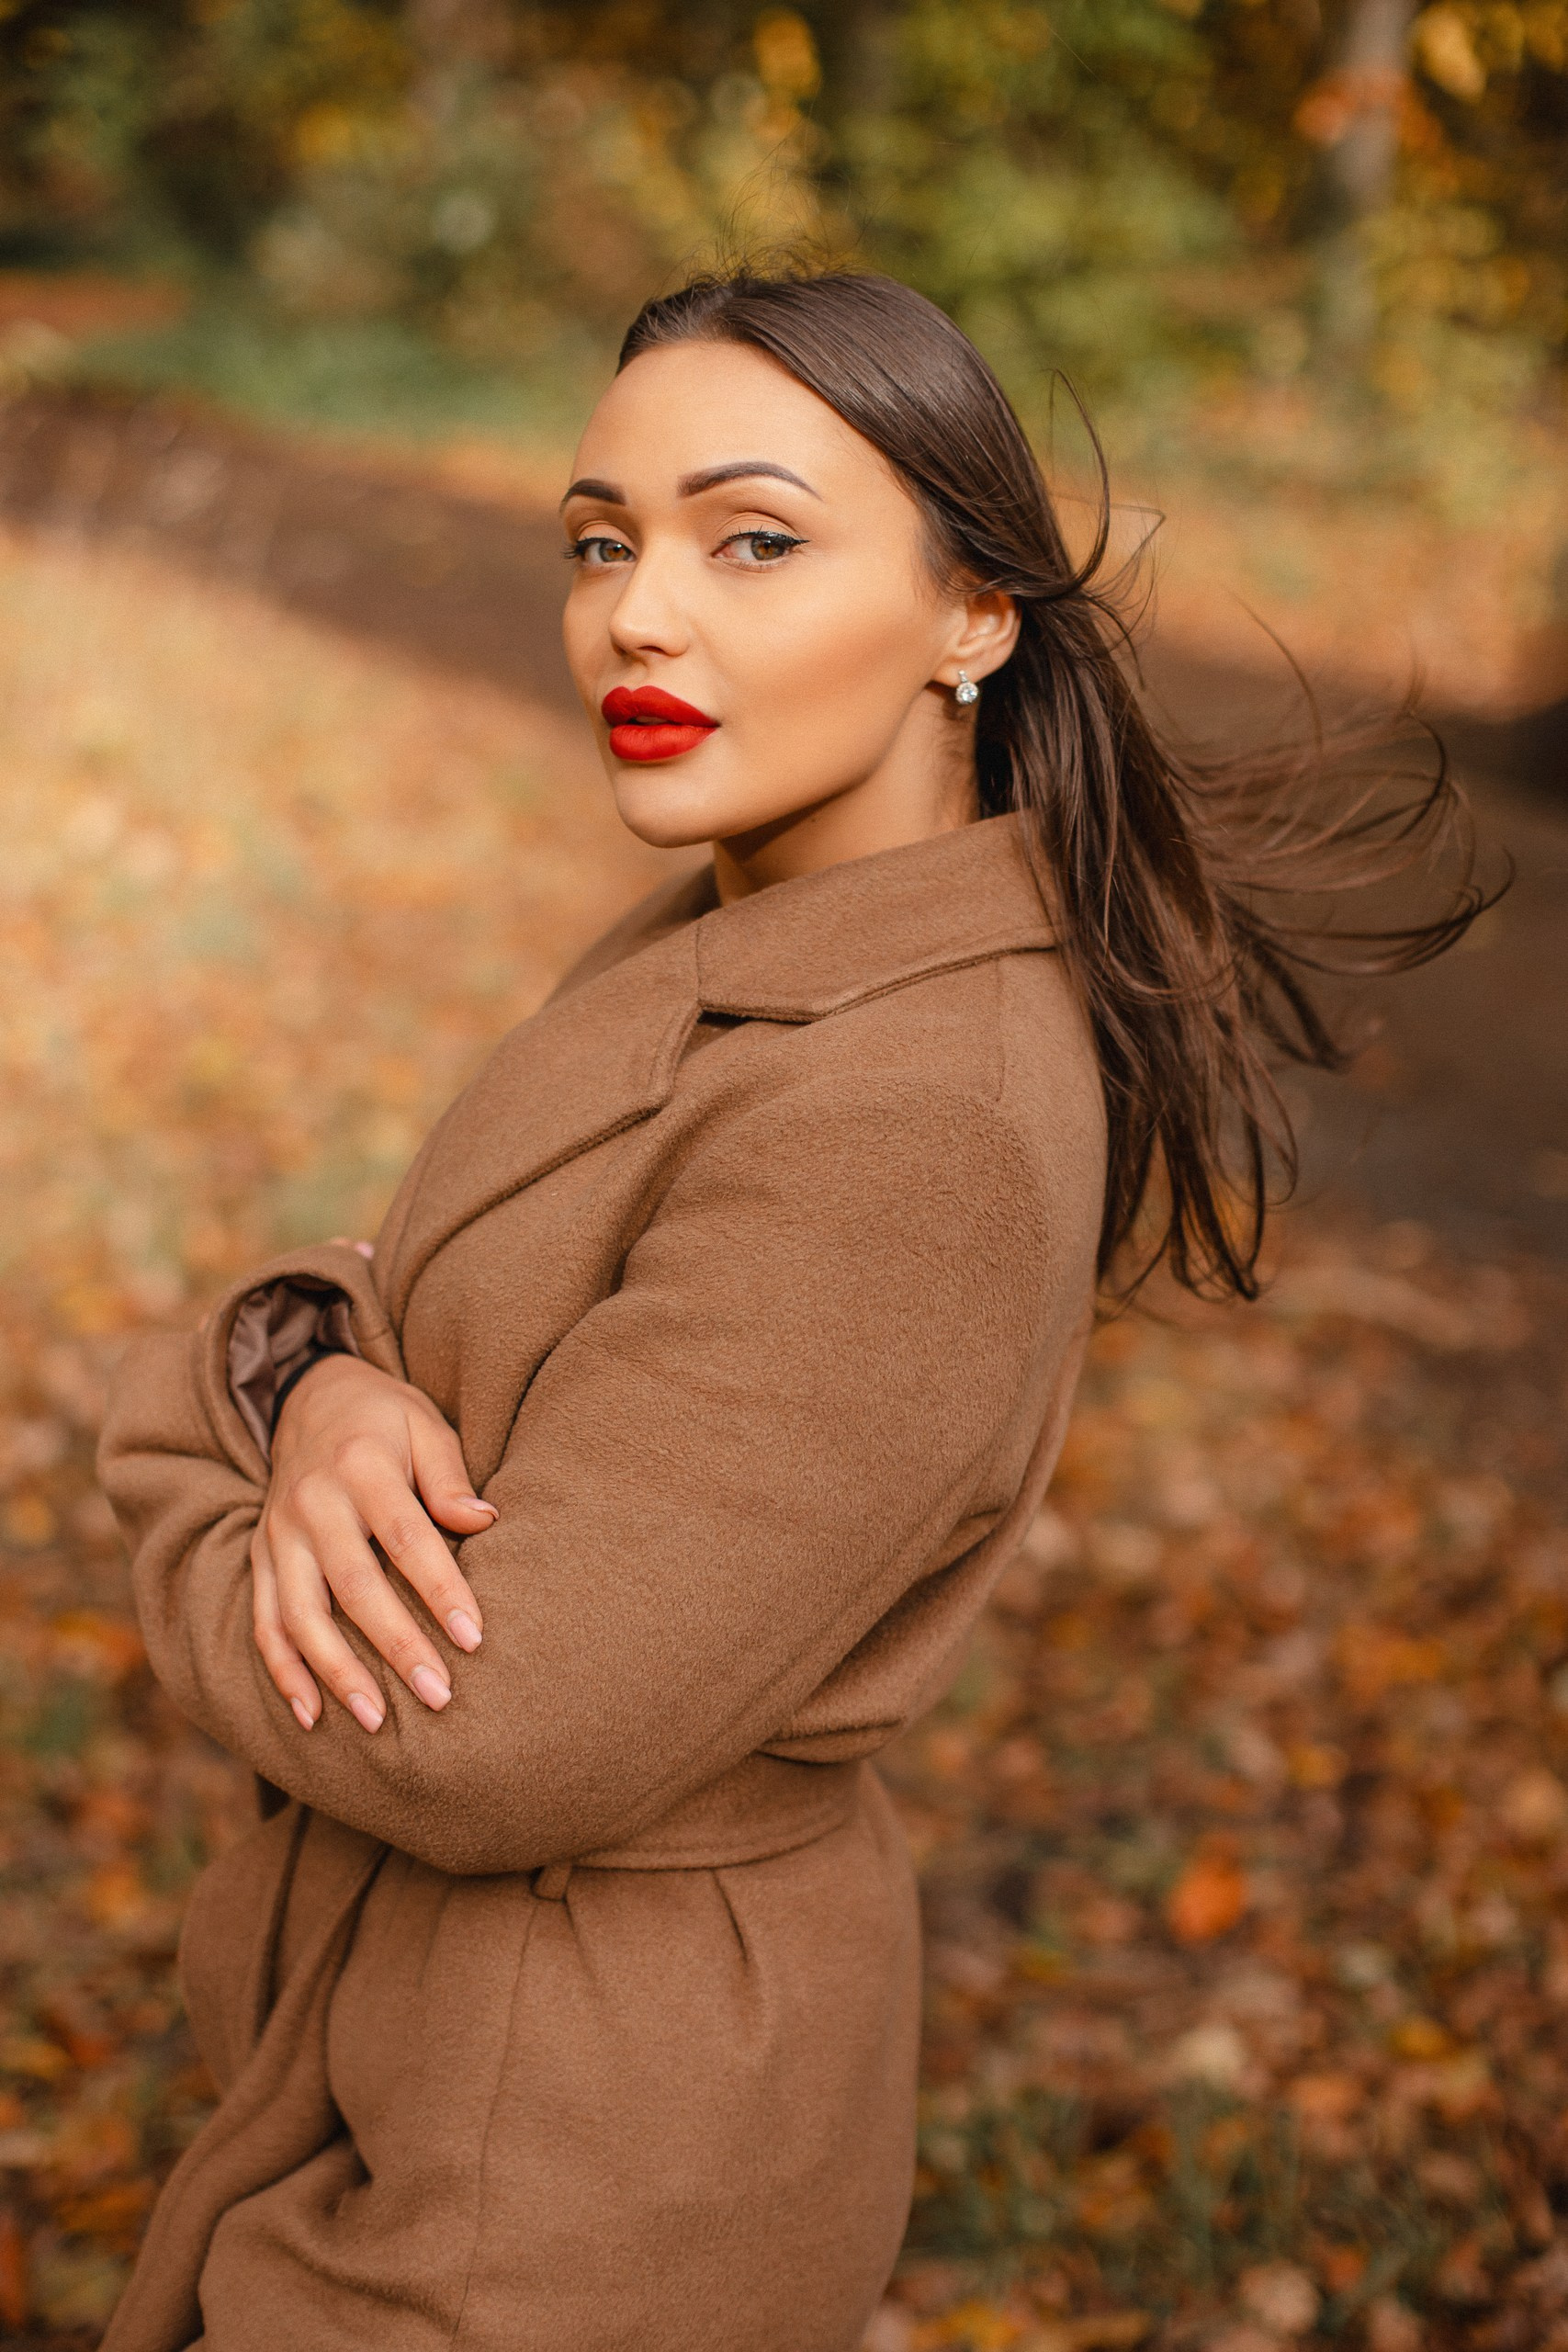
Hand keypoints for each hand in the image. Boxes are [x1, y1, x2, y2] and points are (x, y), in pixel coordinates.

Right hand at [250, 1354, 496, 1732]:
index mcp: (361, 1467)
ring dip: (336, 1672)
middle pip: (354, 1585)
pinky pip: (265, 1621)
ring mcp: (279, 1534)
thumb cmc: (383, 1420)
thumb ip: (449, 1477)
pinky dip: (283, 1671)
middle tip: (438, 1696)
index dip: (439, 1589)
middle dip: (396, 1646)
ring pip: (302, 1615)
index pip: (405, 1537)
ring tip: (375, 1721)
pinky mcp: (261, 1556)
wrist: (307, 1397)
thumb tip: (483, 1522)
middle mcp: (312, 1504)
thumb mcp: (424, 1425)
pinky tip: (310, 1715)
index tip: (472, 1638)